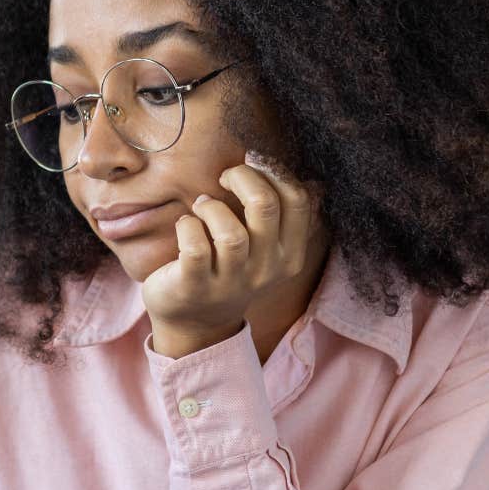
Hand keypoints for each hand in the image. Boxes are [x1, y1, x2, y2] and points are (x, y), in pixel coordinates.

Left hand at [142, 151, 318, 351]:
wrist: (196, 324)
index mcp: (289, 256)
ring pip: (230, 232)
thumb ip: (281, 218)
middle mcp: (265, 271)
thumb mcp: (266, 251)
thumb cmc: (229, 271)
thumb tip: (302, 177)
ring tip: (202, 206)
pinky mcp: (196, 287)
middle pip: (265, 206)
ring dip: (211, 207)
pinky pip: (195, 247)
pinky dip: (188, 226)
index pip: (297, 200)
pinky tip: (186, 225)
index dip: (273, 171)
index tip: (252, 165)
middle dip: (242, 177)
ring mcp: (231, 282)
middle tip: (224, 177)